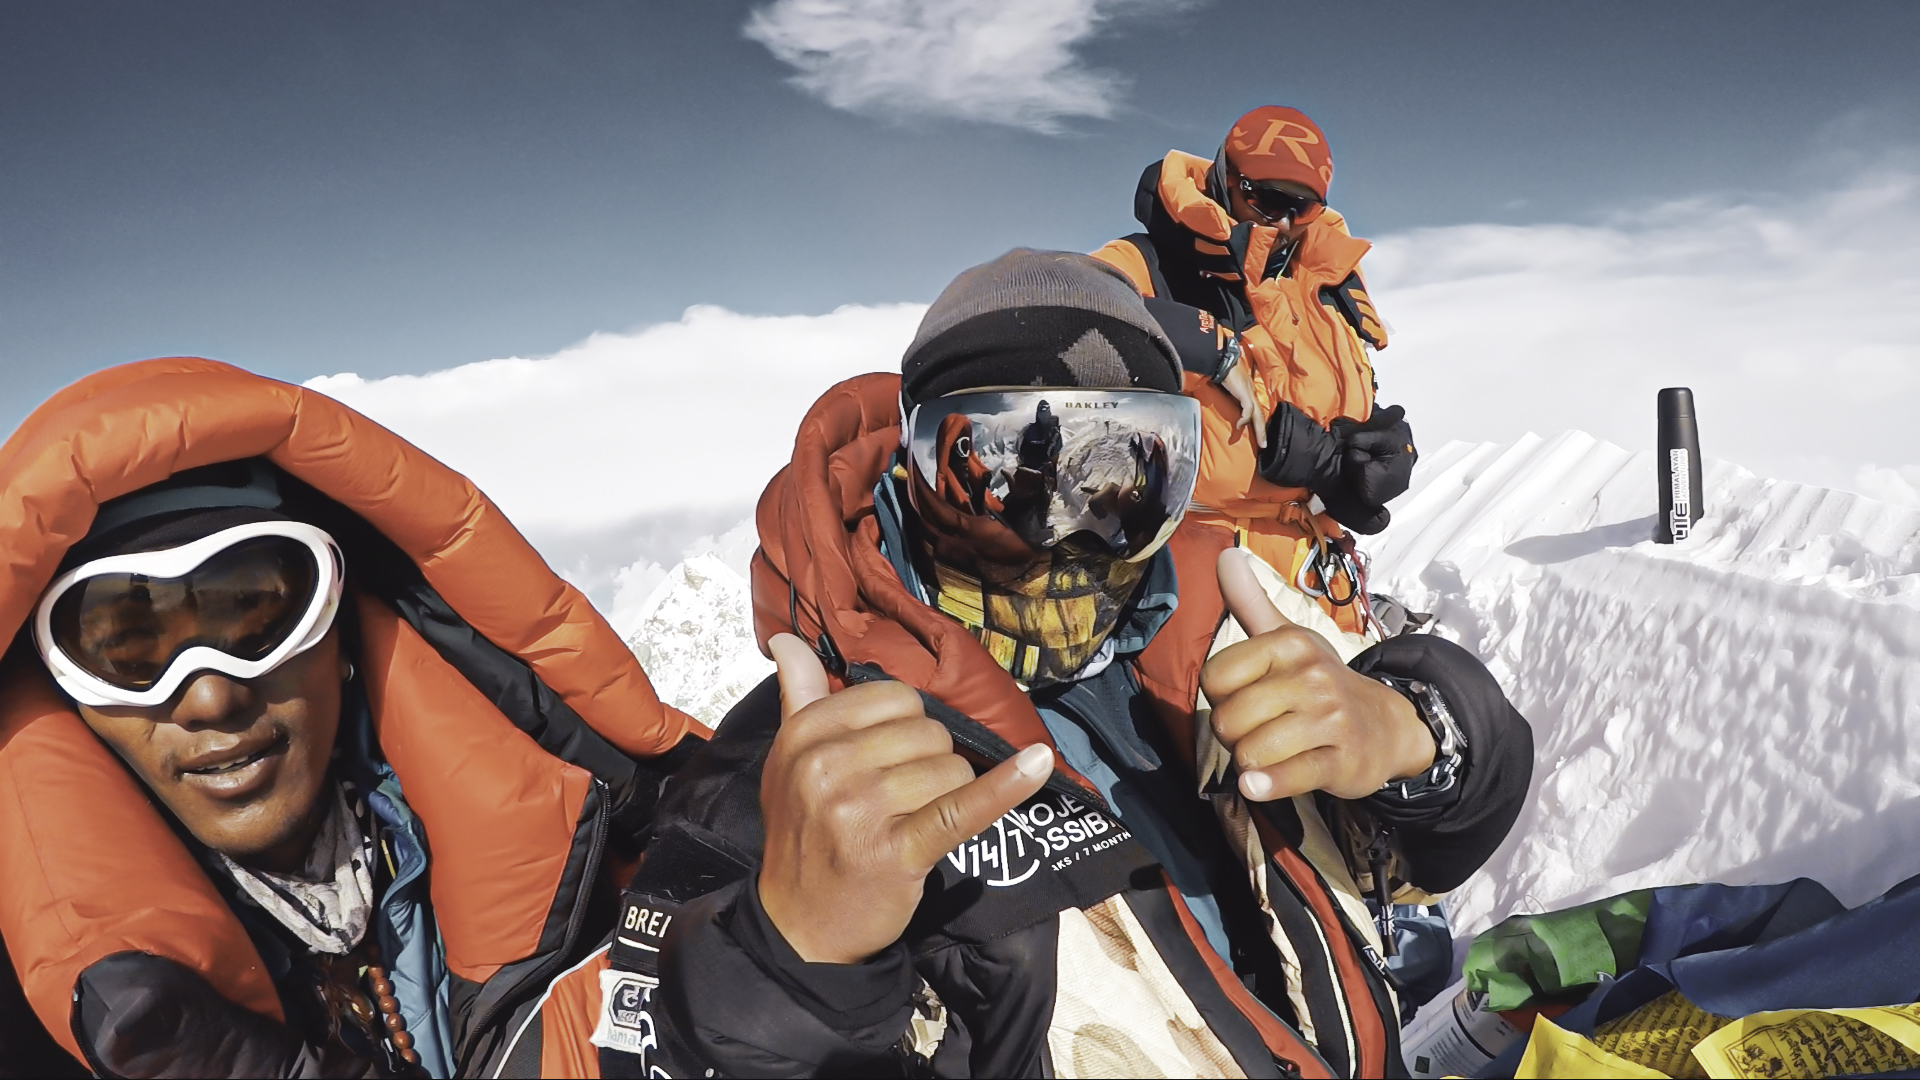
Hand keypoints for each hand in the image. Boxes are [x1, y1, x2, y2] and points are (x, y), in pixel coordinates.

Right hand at [756, 635, 1053, 963]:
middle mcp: (829, 766)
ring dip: (946, 793)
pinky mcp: (899, 850)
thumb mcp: (788, 762)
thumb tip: (789, 638)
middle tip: (900, 802)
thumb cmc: (803, 836)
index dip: (906, 726)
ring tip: (912, 823)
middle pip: (927, 730)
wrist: (799, 928)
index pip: (893, 697)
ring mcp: (864, 809)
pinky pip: (964, 807)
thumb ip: (799, 697)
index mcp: (805, 735)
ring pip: (950, 767)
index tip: (889, 760)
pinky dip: (1006, 787)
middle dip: (929, 761)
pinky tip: (1037, 765)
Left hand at [1199, 550, 1433, 801]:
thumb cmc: (1319, 683)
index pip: (1214, 678)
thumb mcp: (1287, 637)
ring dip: (1250, 762)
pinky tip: (1257, 785)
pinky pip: (1286, 777)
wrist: (1386, 725)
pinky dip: (1265, 786)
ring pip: (1251, 752)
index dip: (1219, 698)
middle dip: (1233, 735)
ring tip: (1271, 752)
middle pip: (1228, 720)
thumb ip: (1250, 601)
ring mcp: (1329, 719)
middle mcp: (1311, 676)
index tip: (1244, 698)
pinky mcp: (1340, 761)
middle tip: (1258, 730)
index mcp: (1289, 643)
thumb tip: (1225, 554)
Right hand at [1219, 359, 1268, 449]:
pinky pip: (1247, 410)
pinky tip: (1240, 425)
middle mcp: (1251, 393)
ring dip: (1260, 430)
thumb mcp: (1229, 385)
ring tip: (1261, 443)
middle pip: (1260, 415)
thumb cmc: (1224, 370)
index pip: (1256, 409)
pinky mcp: (1245, 394)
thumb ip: (1230, 393)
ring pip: (1258, 415)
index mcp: (1248, 391)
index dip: (1257, 422)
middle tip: (1265, 445)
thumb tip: (1227, 400)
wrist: (1223, 361)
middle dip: (1262, 431)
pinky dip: (1245, 419)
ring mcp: (1249, 393)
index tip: (1258, 434)